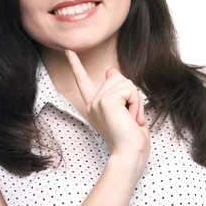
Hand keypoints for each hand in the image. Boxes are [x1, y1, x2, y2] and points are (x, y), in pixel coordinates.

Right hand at [64, 49, 149, 170]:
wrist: (129, 154)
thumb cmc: (130, 139)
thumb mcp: (124, 111)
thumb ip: (117, 92)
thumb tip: (110, 70)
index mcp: (95, 106)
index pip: (83, 81)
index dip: (76, 65)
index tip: (69, 51)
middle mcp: (93, 102)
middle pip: (118, 78)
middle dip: (132, 95)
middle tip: (131, 117)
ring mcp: (98, 101)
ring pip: (126, 83)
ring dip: (136, 100)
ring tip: (131, 119)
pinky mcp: (106, 101)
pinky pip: (130, 90)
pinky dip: (136, 103)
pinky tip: (131, 118)